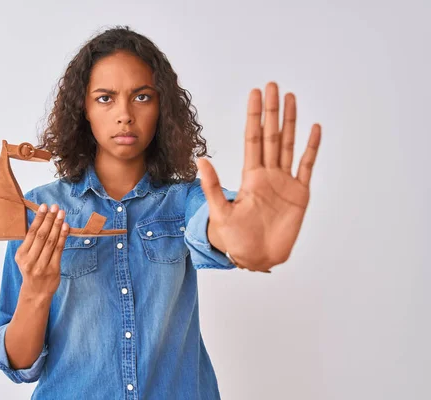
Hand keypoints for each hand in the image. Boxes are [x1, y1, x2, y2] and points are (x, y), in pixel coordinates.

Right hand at [14, 203, 68, 295]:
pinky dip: (63, 237)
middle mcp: (30, 260)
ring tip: (61, 214)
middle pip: (41, 235)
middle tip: (55, 207)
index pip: (31, 233)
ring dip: (57, 225)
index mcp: (21, 255)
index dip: (39, 218)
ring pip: (51, 241)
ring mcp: (42, 266)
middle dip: (49, 219)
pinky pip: (59, 249)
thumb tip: (41, 220)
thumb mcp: (25, 257)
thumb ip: (31, 242)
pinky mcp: (53, 269)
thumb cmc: (31, 270)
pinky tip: (66, 227)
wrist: (36, 292)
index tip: (44, 207)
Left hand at [198, 82, 320, 272]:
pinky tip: (314, 129)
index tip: (256, 94)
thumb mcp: (220, 212)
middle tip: (273, 86)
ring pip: (288, 145)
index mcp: (250, 176)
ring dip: (291, 122)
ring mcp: (285, 182)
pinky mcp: (300, 194)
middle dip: (272, 111)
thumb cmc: (235, 239)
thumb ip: (213, 186)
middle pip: (271, 135)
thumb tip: (200, 160)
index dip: (255, 116)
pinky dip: (311, 148)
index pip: (253, 139)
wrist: (256, 258)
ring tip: (291, 98)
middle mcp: (268, 174)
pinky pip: (306, 166)